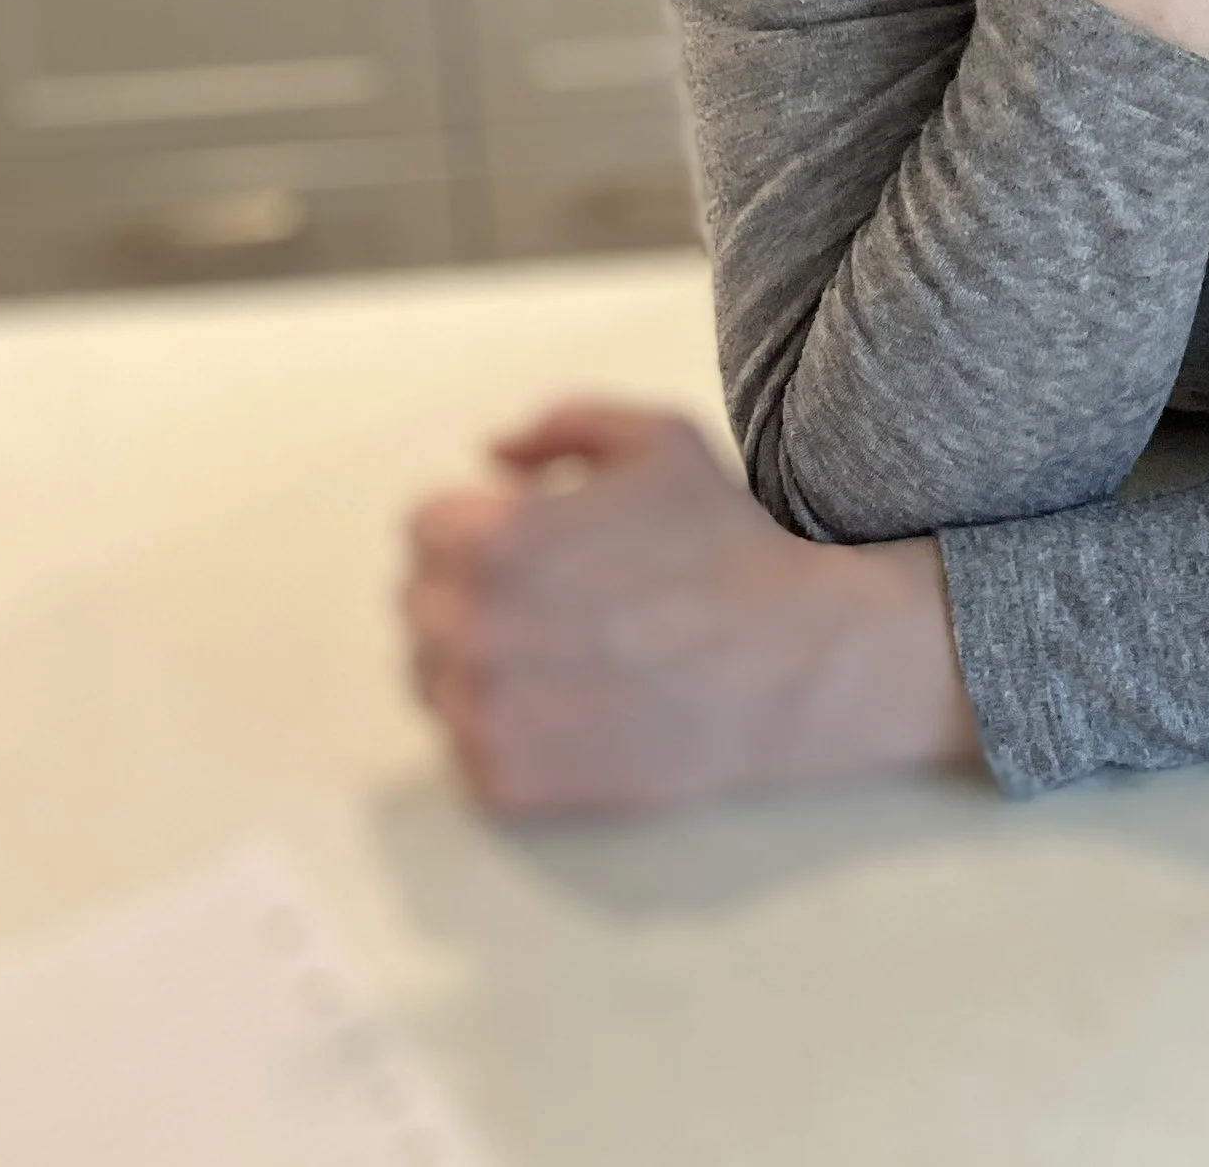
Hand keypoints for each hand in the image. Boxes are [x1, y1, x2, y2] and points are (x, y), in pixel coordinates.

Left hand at [400, 399, 978, 816]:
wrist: (790, 662)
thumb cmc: (726, 547)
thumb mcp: (657, 440)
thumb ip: (560, 424)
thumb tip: (493, 453)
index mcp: (495, 539)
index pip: (422, 527)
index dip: (477, 524)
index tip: (527, 543)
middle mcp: (473, 629)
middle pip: (418, 604)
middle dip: (472, 590)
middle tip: (552, 598)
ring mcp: (485, 715)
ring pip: (432, 678)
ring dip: (478, 661)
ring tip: (563, 651)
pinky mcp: (506, 784)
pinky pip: (462, 747)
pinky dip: (503, 728)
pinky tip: (572, 703)